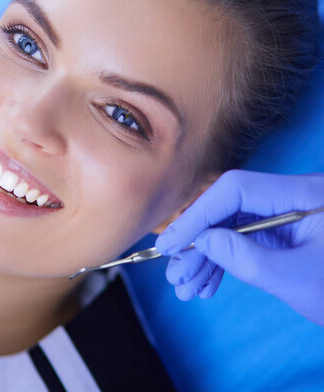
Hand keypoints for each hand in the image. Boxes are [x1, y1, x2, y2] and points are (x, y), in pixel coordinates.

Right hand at [155, 170, 323, 325]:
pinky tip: (207, 283)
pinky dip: (224, 262)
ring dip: (206, 257)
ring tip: (186, 287)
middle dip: (199, 243)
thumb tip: (203, 241)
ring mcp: (288, 215)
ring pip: (233, 226)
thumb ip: (245, 258)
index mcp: (305, 195)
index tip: (171, 243)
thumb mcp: (295, 280)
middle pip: (230, 208)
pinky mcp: (286, 232)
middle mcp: (294, 197)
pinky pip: (246, 239)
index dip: (198, 215)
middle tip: (175, 275)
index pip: (237, 190)